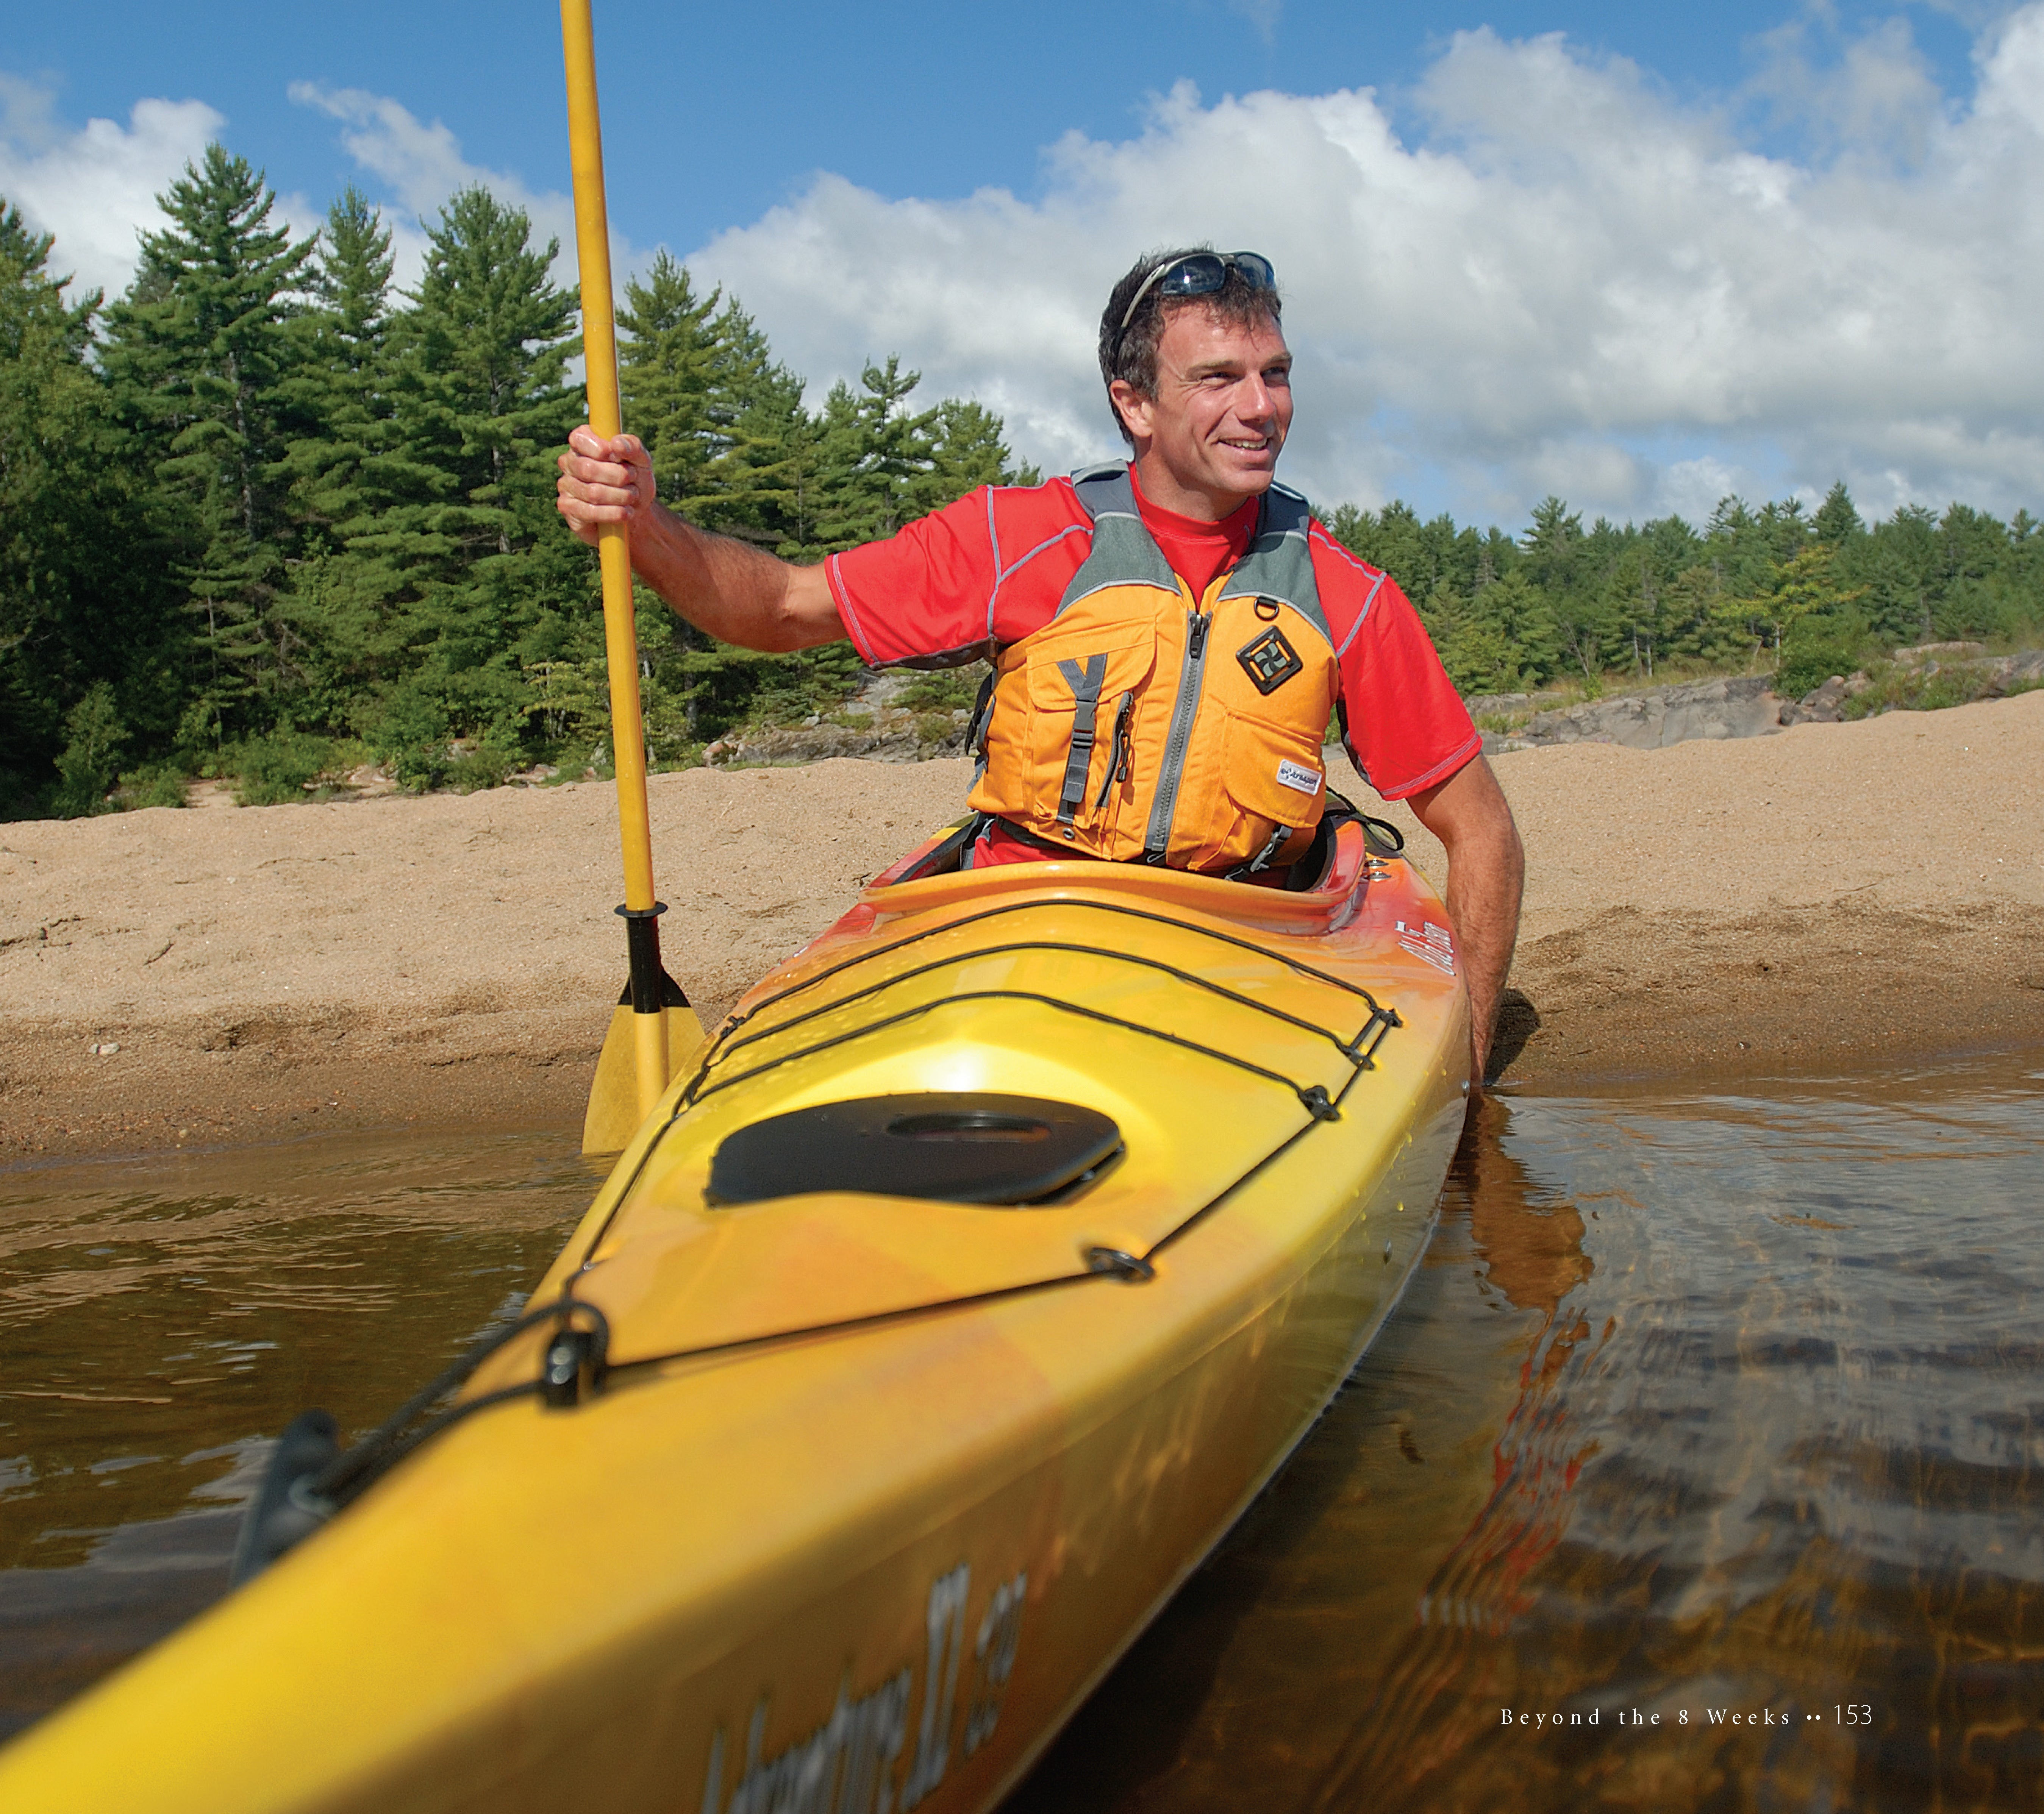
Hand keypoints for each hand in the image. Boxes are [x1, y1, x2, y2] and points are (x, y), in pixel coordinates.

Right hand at [556, 427, 652, 545]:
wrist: (636, 509)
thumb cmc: (635, 480)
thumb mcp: (641, 460)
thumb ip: (632, 446)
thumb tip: (616, 443)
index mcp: (582, 443)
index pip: (580, 439)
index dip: (602, 449)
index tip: (620, 458)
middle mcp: (569, 462)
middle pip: (588, 469)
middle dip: (618, 476)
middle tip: (632, 479)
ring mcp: (565, 485)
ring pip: (592, 492)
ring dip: (620, 496)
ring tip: (632, 496)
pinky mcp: (567, 507)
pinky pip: (589, 512)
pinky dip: (613, 513)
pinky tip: (626, 512)